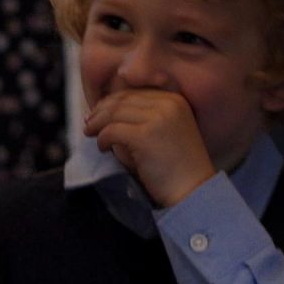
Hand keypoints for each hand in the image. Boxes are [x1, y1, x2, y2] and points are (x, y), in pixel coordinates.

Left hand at [80, 87, 214, 207]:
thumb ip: (146, 116)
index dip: (112, 101)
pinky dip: (102, 139)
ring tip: (91, 134)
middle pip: (122, 100)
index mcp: (175, 100)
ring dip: (98, 125)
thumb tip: (108, 109)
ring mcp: (158, 118)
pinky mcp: (145, 136)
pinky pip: (112, 131)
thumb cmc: (178, 166)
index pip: (134, 92)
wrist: (194, 190)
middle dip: (101, 111)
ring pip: (114, 113)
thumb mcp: (166, 131)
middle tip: (89, 123)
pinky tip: (103, 148)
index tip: (99, 112)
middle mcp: (169, 104)